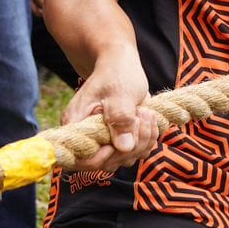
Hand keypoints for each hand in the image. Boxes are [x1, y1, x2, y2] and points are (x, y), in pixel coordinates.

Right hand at [61, 50, 156, 172]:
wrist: (121, 64)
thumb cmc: (117, 74)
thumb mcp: (120, 93)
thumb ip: (120, 118)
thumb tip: (124, 147)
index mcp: (77, 125)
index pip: (81, 159)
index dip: (101, 159)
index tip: (121, 143)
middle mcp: (88, 137)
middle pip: (106, 162)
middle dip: (131, 146)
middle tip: (142, 116)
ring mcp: (104, 140)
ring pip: (123, 159)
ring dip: (143, 142)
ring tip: (147, 113)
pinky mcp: (119, 139)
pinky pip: (134, 152)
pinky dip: (148, 140)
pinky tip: (151, 120)